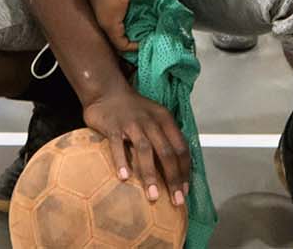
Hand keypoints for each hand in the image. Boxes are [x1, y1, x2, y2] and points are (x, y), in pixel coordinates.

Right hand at [83, 83, 190, 207]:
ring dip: (151, 174)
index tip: (184, 190)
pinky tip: (124, 177)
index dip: (185, 171)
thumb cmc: (134, 110)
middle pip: (166, 152)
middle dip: (173, 178)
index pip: (181, 148)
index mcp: (165, 120)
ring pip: (145, 150)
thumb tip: (175, 171)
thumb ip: (164, 139)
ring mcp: (132, 123)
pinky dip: (122, 161)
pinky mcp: (113, 126)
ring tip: (153, 195)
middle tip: (175, 200)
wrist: (107, 91)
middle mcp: (151, 121)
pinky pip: (118, 145)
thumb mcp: (155, 118)